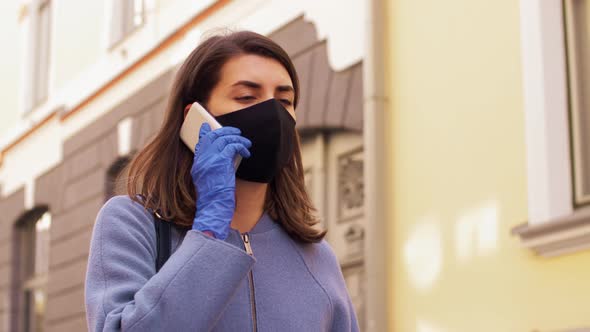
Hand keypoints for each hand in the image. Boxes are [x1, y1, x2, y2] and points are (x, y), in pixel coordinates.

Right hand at [190, 123, 250, 239]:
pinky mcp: (221, 162)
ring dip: (237, 138)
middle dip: (225, 131)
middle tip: (235, 132)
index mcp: (197, 164)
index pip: (200, 143)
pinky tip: (246, 152)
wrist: (213, 207)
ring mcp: (210, 159)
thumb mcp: (209, 181)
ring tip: (245, 142)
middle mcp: (201, 160)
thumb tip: (225, 158)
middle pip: (212, 136)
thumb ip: (212, 168)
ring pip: (223, 139)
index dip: (205, 133)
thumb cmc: (214, 199)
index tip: (207, 127)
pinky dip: (241, 146)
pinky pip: (232, 146)